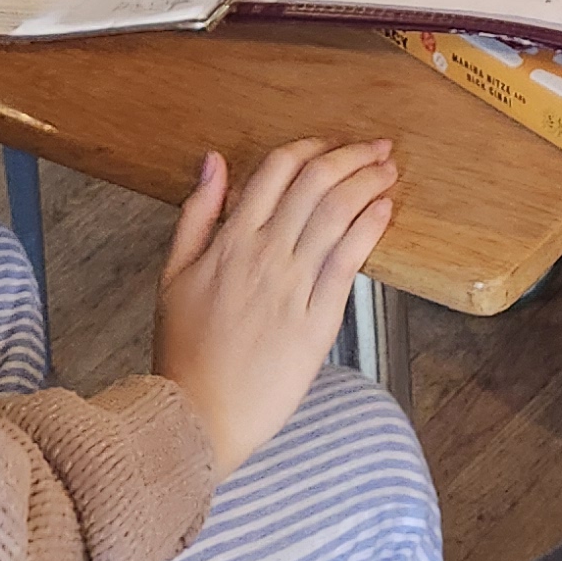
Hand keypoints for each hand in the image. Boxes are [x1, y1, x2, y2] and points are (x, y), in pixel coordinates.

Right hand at [152, 140, 398, 479]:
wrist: (198, 415)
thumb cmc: (183, 351)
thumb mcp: (174, 273)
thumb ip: (196, 213)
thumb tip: (213, 161)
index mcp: (230, 240)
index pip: (277, 168)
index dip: (311, 147)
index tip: (331, 145)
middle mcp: (265, 254)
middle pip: (316, 182)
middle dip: (352, 155)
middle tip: (376, 146)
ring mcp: (293, 286)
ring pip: (337, 213)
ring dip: (368, 182)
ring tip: (387, 169)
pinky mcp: (318, 321)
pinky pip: (349, 261)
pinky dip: (369, 227)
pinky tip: (384, 210)